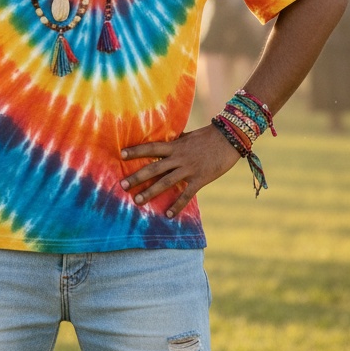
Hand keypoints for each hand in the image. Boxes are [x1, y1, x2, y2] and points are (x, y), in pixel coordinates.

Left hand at [120, 125, 241, 218]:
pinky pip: (186, 195)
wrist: (229, 139)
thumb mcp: (188, 136)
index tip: (121, 154)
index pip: (151, 147)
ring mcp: (189, 169)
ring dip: (150, 192)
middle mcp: (179, 157)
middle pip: (153, 168)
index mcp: (175, 145)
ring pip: (166, 182)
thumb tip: (164, 141)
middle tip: (122, 185)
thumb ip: (175, 141)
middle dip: (137, 177)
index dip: (136, 150)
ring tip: (137, 201)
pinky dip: (177, 205)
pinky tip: (168, 215)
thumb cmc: (207, 136)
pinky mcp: (200, 179)